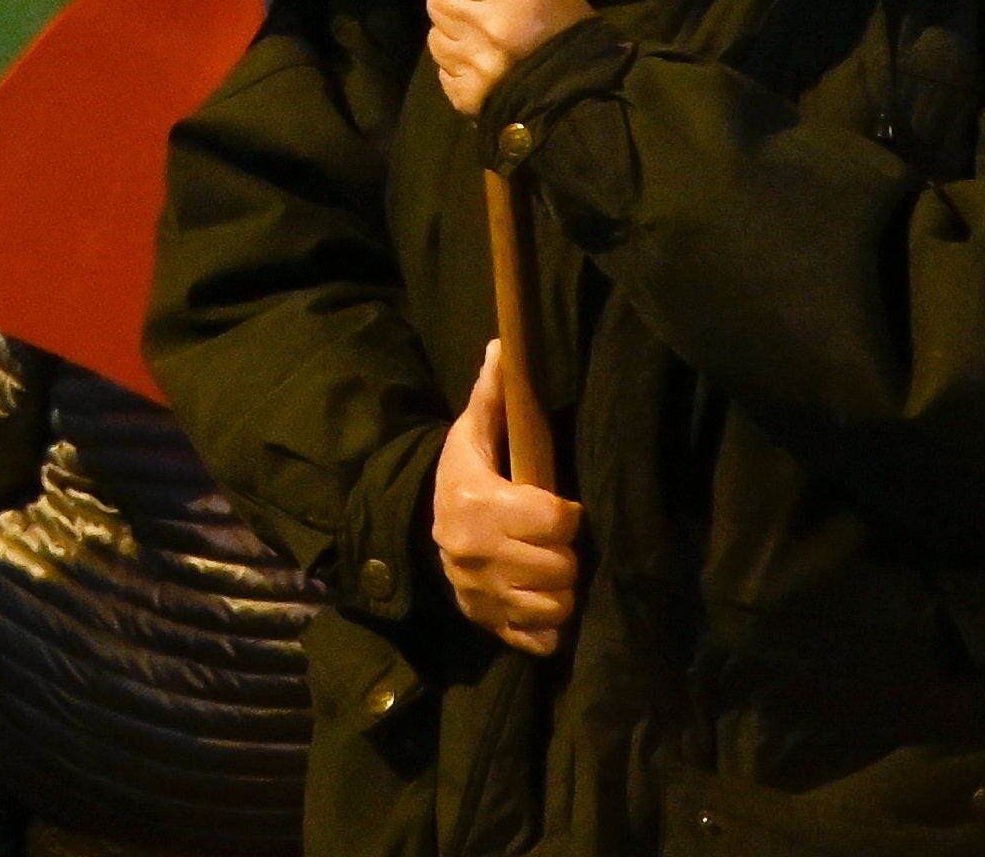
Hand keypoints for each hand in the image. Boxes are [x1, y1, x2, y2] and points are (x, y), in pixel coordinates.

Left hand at [426, 0, 588, 120]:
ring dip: (454, 33)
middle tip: (483, 10)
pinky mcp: (462, 94)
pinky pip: (441, 66)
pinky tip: (483, 67)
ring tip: (484, 42)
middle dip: (457, 0)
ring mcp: (472, 64)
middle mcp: (486, 28)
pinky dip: (456, 65)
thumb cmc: (573, 37)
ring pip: (435, 32)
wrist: (583, 104)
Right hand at [431, 340, 578, 655]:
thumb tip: (503, 345)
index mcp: (479, 505)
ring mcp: (482, 596)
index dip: (565, 513)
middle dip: (566, 553)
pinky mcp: (488, 625)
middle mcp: (477, 555)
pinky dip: (547, 626)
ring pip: (557, 605)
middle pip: (562, 566)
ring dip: (561, 589)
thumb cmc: (462, 480)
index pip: (557, 519)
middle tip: (552, 540)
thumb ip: (493, 397)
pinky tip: (538, 600)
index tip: (556, 506)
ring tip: (548, 569)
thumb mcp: (472, 436)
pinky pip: (541, 639)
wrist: (419, 530)